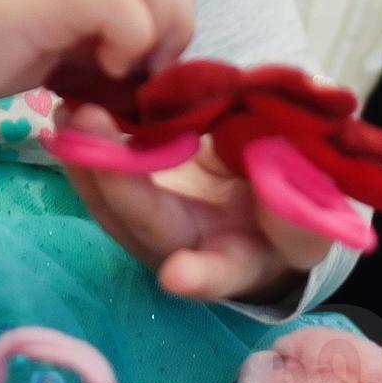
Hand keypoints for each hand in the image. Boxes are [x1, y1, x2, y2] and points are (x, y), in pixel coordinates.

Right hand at [0, 0, 197, 122]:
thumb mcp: (29, 38)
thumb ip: (77, 38)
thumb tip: (128, 70)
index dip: (158, 11)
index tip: (143, 68)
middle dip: (174, 21)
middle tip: (152, 78)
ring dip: (161, 30)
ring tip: (134, 77)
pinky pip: (118, 4)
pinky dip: (133, 40)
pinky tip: (109, 73)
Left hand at [54, 102, 335, 304]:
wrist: (266, 203)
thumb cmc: (294, 209)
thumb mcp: (312, 207)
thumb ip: (302, 190)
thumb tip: (293, 160)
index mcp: (241, 258)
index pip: (222, 271)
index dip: (201, 274)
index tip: (177, 276)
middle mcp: (187, 250)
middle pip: (146, 228)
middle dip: (117, 183)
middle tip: (91, 127)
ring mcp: (154, 225)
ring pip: (112, 205)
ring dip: (87, 160)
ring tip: (71, 111)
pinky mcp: (134, 196)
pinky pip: (102, 178)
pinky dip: (85, 145)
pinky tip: (69, 106)